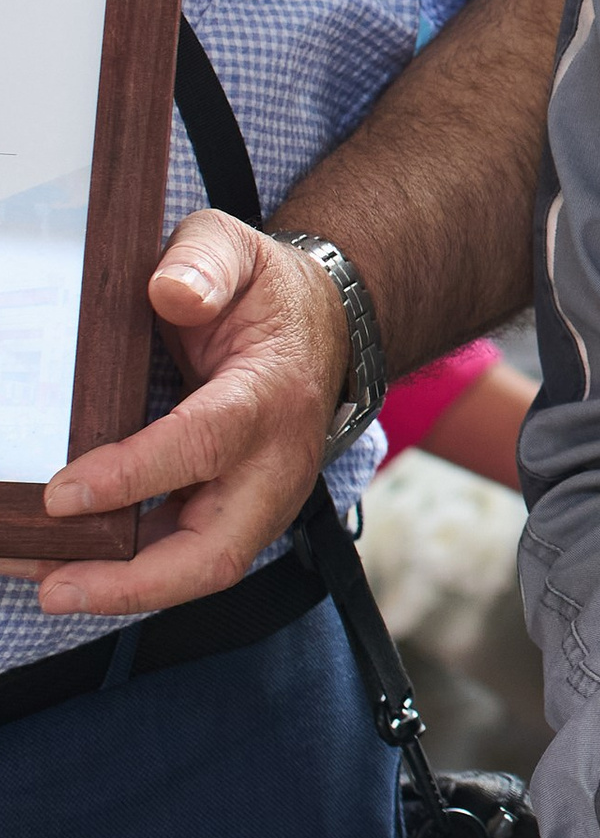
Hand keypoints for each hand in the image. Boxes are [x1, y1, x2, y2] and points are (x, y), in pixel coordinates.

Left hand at [0, 213, 346, 613]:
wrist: (321, 325)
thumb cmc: (263, 293)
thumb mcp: (235, 249)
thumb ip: (203, 261)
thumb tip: (169, 293)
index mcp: (272, 391)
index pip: (205, 444)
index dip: (131, 475)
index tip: (58, 493)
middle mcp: (279, 460)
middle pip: (216, 550)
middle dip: (132, 583)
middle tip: (53, 588)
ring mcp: (267, 498)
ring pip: (201, 570)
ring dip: (119, 588)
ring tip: (41, 582)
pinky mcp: (247, 517)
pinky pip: (189, 561)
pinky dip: (130, 575)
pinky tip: (67, 568)